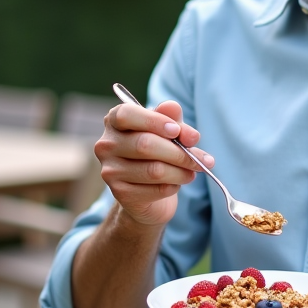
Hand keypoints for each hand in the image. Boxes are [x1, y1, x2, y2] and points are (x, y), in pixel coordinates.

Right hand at [94, 99, 212, 227]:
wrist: (146, 191)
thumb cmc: (158, 151)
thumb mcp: (169, 131)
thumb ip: (174, 120)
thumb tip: (179, 117)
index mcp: (114, 121)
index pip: (127, 114)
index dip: (155, 121)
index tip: (176, 131)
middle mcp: (106, 144)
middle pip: (145, 144)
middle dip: (179, 152)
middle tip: (201, 159)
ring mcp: (110, 170)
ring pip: (154, 170)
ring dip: (181, 172)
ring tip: (193, 171)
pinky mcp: (120, 193)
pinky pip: (156, 189)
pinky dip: (173, 186)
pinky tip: (176, 183)